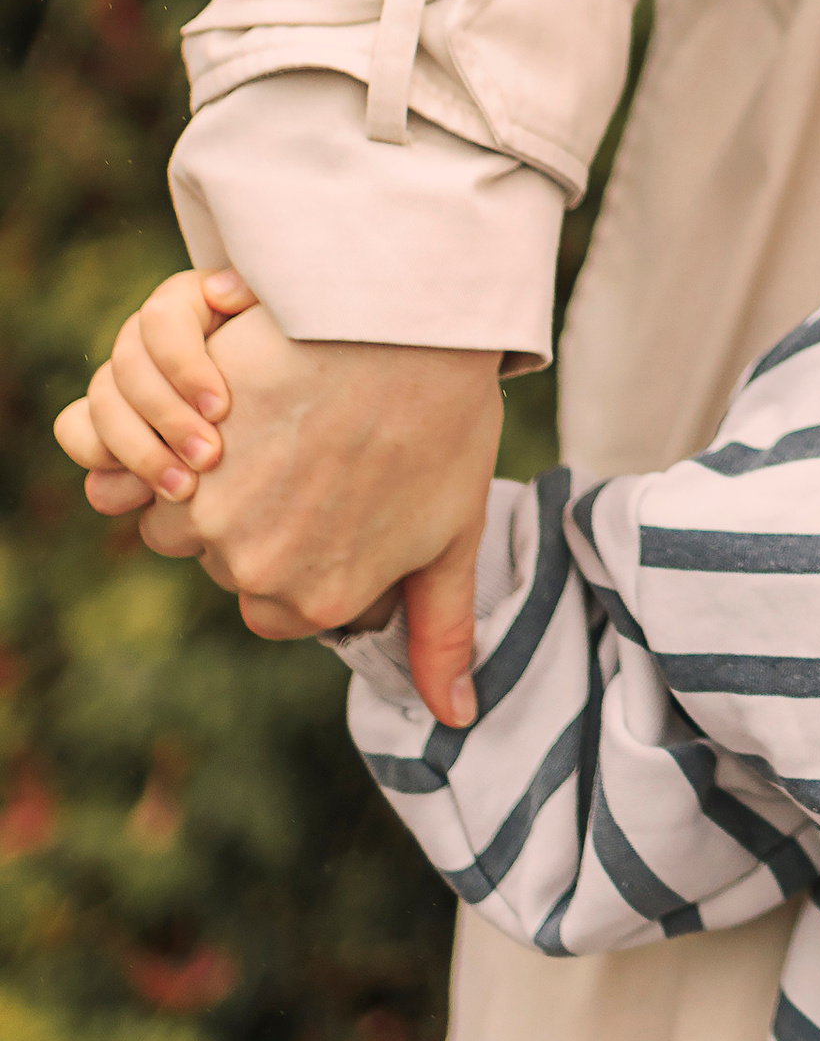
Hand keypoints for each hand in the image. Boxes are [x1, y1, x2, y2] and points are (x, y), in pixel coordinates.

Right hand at [56, 271, 501, 731]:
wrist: (407, 323)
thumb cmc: (442, 424)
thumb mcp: (454, 535)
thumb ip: (442, 631)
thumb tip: (456, 717)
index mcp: (319, 600)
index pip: (278, 605)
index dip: (304, 553)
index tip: (333, 502)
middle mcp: (257, 570)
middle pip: (226, 560)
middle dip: (258, 520)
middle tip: (310, 457)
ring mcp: (210, 513)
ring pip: (178, 518)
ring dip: (207, 487)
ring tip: (268, 432)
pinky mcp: (176, 448)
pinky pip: (141, 470)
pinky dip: (162, 449)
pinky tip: (219, 412)